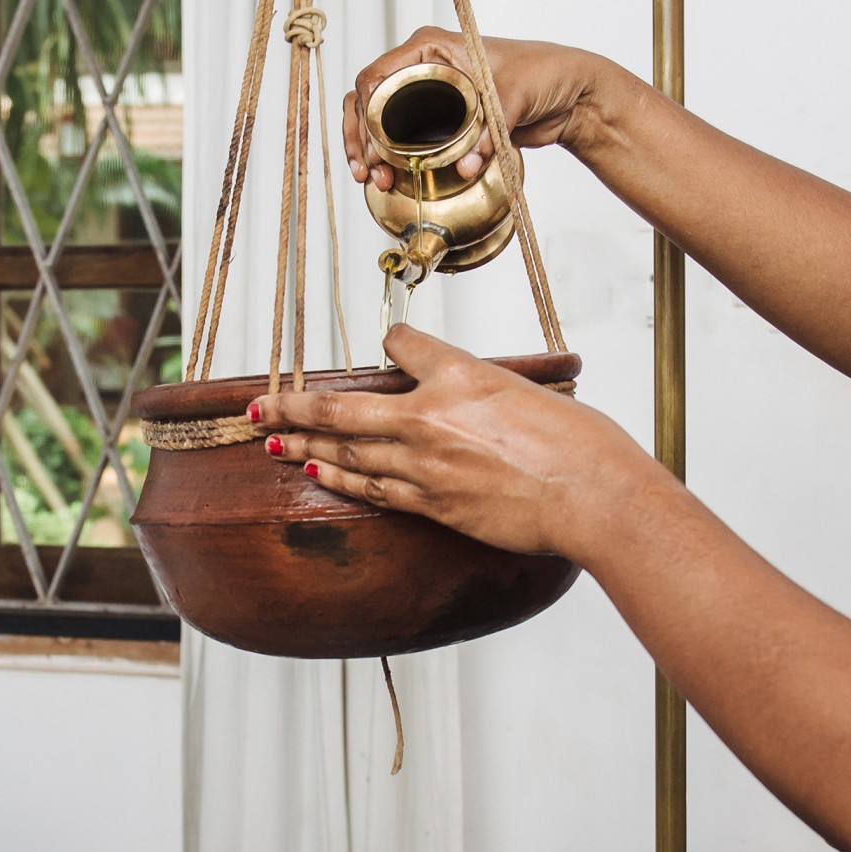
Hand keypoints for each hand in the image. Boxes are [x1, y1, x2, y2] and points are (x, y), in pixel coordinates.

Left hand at [256, 326, 666, 557]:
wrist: (592, 496)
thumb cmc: (580, 444)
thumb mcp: (533, 392)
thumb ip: (488, 390)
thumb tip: (472, 394)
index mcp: (461, 376)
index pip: (406, 348)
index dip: (392, 346)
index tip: (380, 348)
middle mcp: (431, 417)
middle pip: (344, 409)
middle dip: (294, 406)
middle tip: (257, 406)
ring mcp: (427, 465)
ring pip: (348, 451)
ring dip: (304, 444)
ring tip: (272, 439)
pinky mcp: (435, 505)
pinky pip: (374, 488)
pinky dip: (340, 477)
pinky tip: (316, 472)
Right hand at [343, 30, 619, 192]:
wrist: (569, 95)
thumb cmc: (544, 74)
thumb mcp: (513, 97)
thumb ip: (489, 131)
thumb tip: (467, 165)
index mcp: (430, 47)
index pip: (376, 77)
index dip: (366, 114)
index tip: (372, 147)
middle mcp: (423, 68)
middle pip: (370, 101)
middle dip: (362, 138)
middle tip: (368, 173)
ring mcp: (430, 95)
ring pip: (382, 121)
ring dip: (374, 151)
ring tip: (376, 181)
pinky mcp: (442, 120)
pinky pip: (406, 137)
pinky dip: (395, 158)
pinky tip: (393, 180)